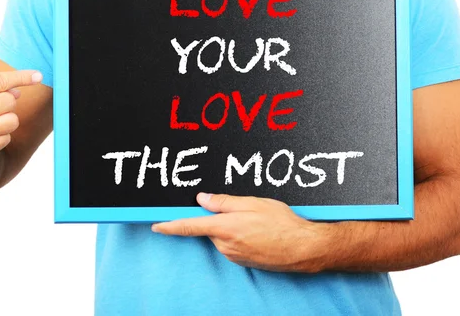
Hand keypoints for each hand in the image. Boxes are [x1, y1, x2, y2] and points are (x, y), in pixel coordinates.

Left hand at [152, 193, 333, 272]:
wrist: (303, 249)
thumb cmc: (281, 223)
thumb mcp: (253, 203)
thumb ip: (224, 201)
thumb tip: (202, 198)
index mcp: (224, 228)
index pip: (188, 226)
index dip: (170, 225)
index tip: (156, 225)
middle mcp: (225, 245)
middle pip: (210, 228)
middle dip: (219, 218)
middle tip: (243, 211)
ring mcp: (233, 256)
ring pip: (222, 236)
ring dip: (232, 227)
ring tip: (257, 222)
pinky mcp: (242, 262)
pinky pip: (232, 245)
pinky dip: (240, 237)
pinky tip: (259, 232)